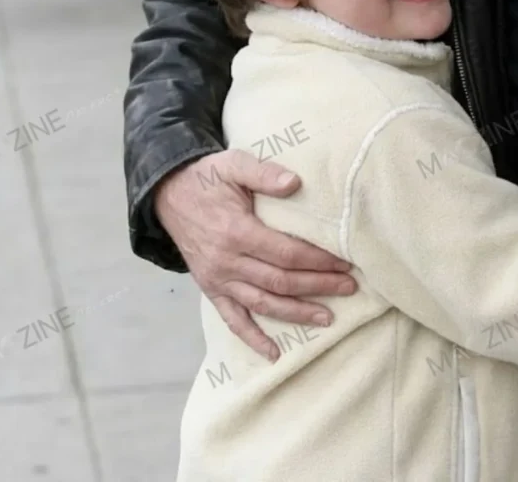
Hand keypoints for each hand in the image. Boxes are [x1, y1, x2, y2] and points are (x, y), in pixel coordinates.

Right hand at [154, 149, 356, 360]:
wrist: (168, 193)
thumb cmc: (207, 177)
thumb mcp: (234, 164)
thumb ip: (264, 173)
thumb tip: (295, 183)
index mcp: (237, 231)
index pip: (286, 253)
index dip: (318, 260)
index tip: (344, 262)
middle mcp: (228, 262)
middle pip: (280, 281)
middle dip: (318, 286)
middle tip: (350, 287)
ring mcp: (218, 279)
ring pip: (263, 304)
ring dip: (296, 314)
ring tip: (328, 318)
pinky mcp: (210, 289)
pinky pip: (232, 319)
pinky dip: (252, 339)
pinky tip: (274, 353)